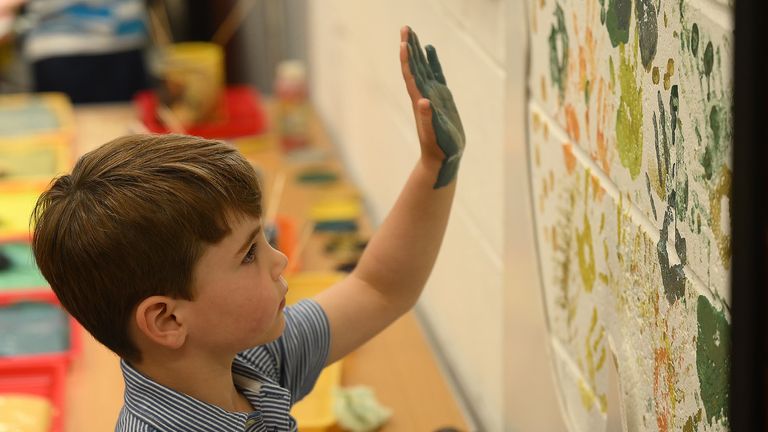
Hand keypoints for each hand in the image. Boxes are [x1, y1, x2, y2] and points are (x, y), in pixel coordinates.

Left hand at [400, 26, 464, 188]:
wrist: (442, 157)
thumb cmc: (437, 148)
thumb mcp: (433, 134)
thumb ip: (428, 119)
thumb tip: (423, 101)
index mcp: (420, 101)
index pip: (411, 76)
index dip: (407, 59)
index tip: (405, 42)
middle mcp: (423, 94)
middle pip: (414, 66)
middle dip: (410, 47)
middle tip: (406, 27)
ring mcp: (432, 94)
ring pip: (423, 67)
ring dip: (418, 51)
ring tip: (414, 34)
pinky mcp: (441, 98)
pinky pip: (436, 74)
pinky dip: (433, 61)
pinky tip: (430, 50)